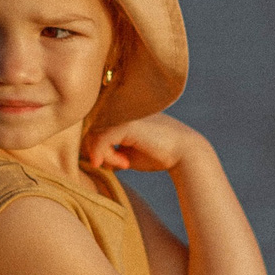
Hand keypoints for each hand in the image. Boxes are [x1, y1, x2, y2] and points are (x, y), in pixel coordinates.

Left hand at [86, 113, 201, 174]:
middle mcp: (120, 109)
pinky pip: (101, 140)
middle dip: (99, 153)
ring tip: (124, 165)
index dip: (97, 148)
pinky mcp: (126, 123)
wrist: (185, 153)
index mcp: (121, 113)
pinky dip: (107, 156)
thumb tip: (93, 160)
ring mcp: (122, 114)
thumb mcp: (128, 153)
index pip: (94, 128)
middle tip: (120, 166)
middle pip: (90, 131)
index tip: (114, 165)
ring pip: (93, 135)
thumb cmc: (158, 155)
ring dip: (105, 156)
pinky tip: (125, 164)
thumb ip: (111, 151)